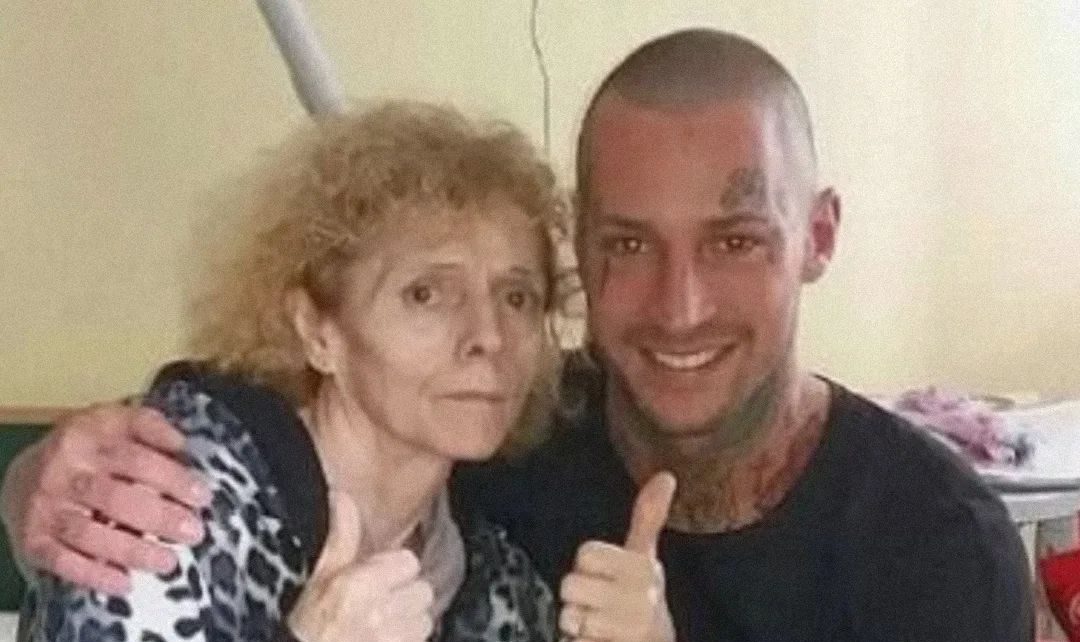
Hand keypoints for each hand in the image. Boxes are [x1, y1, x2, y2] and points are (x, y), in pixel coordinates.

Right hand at [0, 403, 210, 593]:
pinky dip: (95, 575)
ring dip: (133, 551)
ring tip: (168, 562)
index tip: (202, 496)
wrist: (24, 474)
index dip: (172, 478)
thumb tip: (182, 446)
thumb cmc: (87, 450)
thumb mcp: (114, 422)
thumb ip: (149, 427)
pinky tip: (124, 583)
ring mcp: (46, 507)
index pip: (136, 459)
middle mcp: (63, 471)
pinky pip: (64, 562)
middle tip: (193, 532)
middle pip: (116, 498)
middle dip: (160, 518)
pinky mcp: (34, 540)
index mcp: (88, 436)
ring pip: (90, 534)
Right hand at [287, 491, 433, 641]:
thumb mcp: (319, 578)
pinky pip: (422, 641)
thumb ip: (341, 537)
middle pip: (423, 591)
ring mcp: (393, 639)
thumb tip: (341, 496)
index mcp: (360, 586)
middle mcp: (380, 613)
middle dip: (405, 598)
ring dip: (409, 623)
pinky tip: (386, 640)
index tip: (379, 580)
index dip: (395, 571)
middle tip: (380, 607)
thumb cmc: (308, 628)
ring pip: (425, 619)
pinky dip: (408, 641)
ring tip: (383, 628)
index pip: (409, 562)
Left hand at [559, 472, 676, 641]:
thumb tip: (666, 475)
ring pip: (569, 617)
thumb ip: (649, 517)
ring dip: (577, 626)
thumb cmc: (641, 598)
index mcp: (643, 567)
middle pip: (571, 585)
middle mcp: (641, 596)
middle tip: (599, 604)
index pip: (586, 553)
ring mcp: (630, 627)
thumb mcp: (645, 557)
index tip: (604, 576)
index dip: (587, 566)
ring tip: (599, 626)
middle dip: (578, 598)